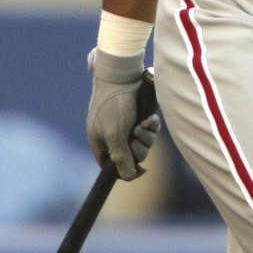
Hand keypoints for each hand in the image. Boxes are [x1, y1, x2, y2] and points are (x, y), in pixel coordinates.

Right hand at [87, 50, 160, 180]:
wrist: (123, 75)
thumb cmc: (115, 105)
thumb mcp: (115, 135)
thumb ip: (121, 158)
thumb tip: (128, 178)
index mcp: (100, 142)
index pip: (111, 166)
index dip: (124, 169)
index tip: (139, 170)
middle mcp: (113, 135)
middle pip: (131, 156)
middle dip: (139, 148)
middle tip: (137, 137)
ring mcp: (127, 125)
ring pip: (143, 142)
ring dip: (147, 136)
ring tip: (143, 124)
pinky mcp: (140, 115)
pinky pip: (150, 129)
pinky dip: (152, 125)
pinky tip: (150, 117)